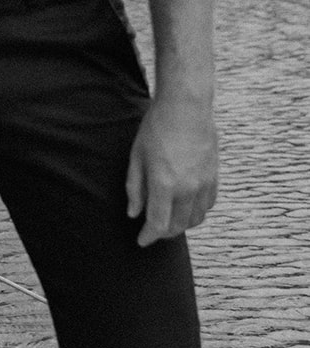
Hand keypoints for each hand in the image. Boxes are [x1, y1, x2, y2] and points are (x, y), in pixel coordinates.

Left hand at [126, 96, 217, 245]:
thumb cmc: (157, 127)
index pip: (158, 224)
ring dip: (181, 225)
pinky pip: (208, 206)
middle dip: (163, 233)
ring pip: (195, 219)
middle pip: (178, 226)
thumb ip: (134, 187)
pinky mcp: (214, 177)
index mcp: (164, 184)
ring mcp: (203, 184)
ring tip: (169, 221)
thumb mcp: (137, 155)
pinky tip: (187, 208)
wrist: (186, 106)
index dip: (148, 237)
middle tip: (153, 230)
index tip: (141, 241)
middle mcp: (187, 189)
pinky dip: (197, 213)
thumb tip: (133, 213)